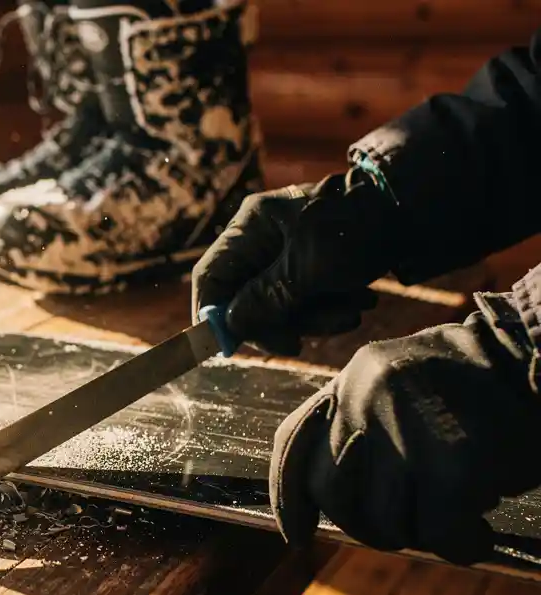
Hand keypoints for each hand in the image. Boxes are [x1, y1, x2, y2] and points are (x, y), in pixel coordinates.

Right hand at [192, 169, 398, 355]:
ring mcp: (290, 250)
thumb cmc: (358, 230)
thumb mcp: (308, 270)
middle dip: (278, 321)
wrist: (420, 210)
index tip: (227, 346)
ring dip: (313, 317)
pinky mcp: (316, 263)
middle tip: (302, 341)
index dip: (213, 314)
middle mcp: (264, 237)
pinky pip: (307, 297)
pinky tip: (358, 301)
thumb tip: (229, 326)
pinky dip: (330, 306)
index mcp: (252, 226)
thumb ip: (264, 300)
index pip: (211, 276)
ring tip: (351, 313)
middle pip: (246, 296)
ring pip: (281, 302)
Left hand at [270, 313, 540, 564]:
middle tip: (415, 522)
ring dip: (424, 531)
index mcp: (354, 377)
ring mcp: (405, 429)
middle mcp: (366, 397)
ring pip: (385, 519)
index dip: (288, 495)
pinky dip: (461, 544)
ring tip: (463, 513)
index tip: (296, 535)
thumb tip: (341, 507)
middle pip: (332, 492)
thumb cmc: (488, 387)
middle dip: (367, 522)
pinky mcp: (450, 464)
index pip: (294, 440)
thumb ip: (370, 431)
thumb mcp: (410, 387)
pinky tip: (480, 533)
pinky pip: (438, 533)